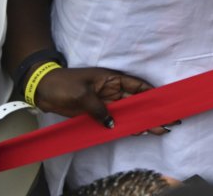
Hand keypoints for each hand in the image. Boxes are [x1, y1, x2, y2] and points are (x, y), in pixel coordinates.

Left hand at [33, 66, 169, 133]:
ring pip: (129, 113)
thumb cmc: (64, 84)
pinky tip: (139, 132)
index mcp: (113, 79)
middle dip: (152, 111)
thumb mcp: (82, 94)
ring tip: (160, 130)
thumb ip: (99, 109)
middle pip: (137, 102)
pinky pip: (116, 120)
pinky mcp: (98, 113)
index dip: (152, 93)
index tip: (165, 103)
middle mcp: (113, 90)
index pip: (138, 86)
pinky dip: (126, 126)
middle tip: (169, 120)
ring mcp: (107, 102)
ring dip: (142, 121)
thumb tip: (112, 123)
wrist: (43, 89)